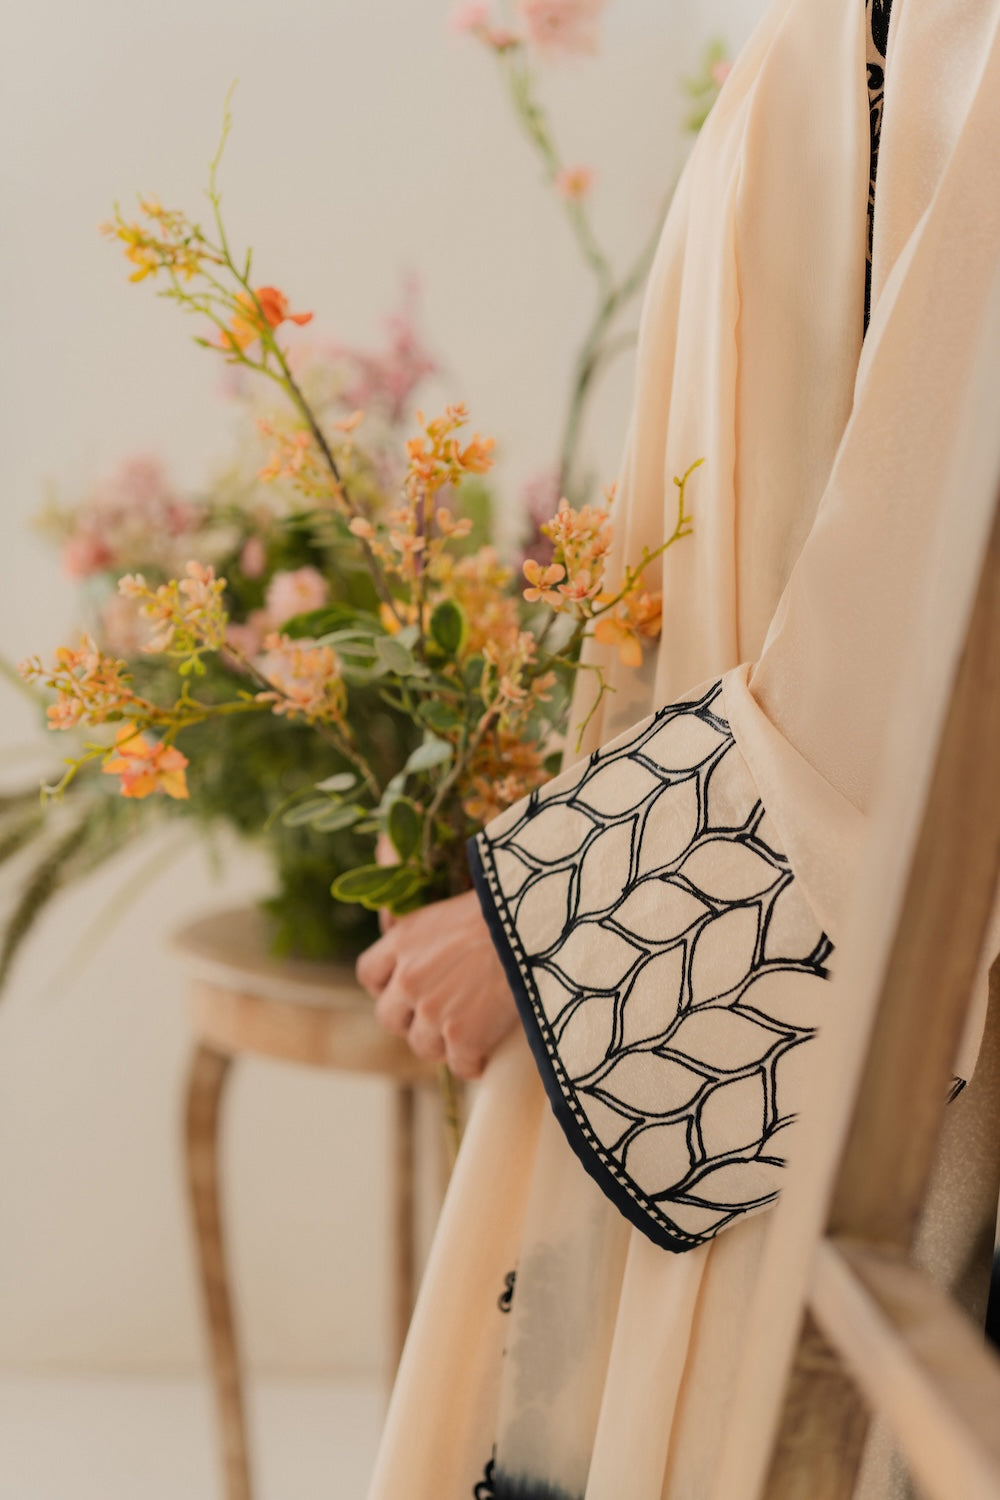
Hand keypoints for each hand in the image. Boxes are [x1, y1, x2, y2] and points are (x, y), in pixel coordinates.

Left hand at [356, 888, 517, 1079]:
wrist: (536, 928)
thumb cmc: (504, 910)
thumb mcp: (451, 909)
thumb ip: (423, 929)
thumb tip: (391, 923)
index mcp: (403, 940)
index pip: (369, 974)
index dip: (387, 987)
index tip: (407, 992)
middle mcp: (409, 977)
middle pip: (390, 1018)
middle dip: (412, 1021)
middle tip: (441, 1017)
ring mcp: (433, 1010)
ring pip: (423, 1046)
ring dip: (444, 1044)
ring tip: (471, 1033)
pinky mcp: (462, 1036)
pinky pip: (460, 1066)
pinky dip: (475, 1063)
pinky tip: (489, 1053)